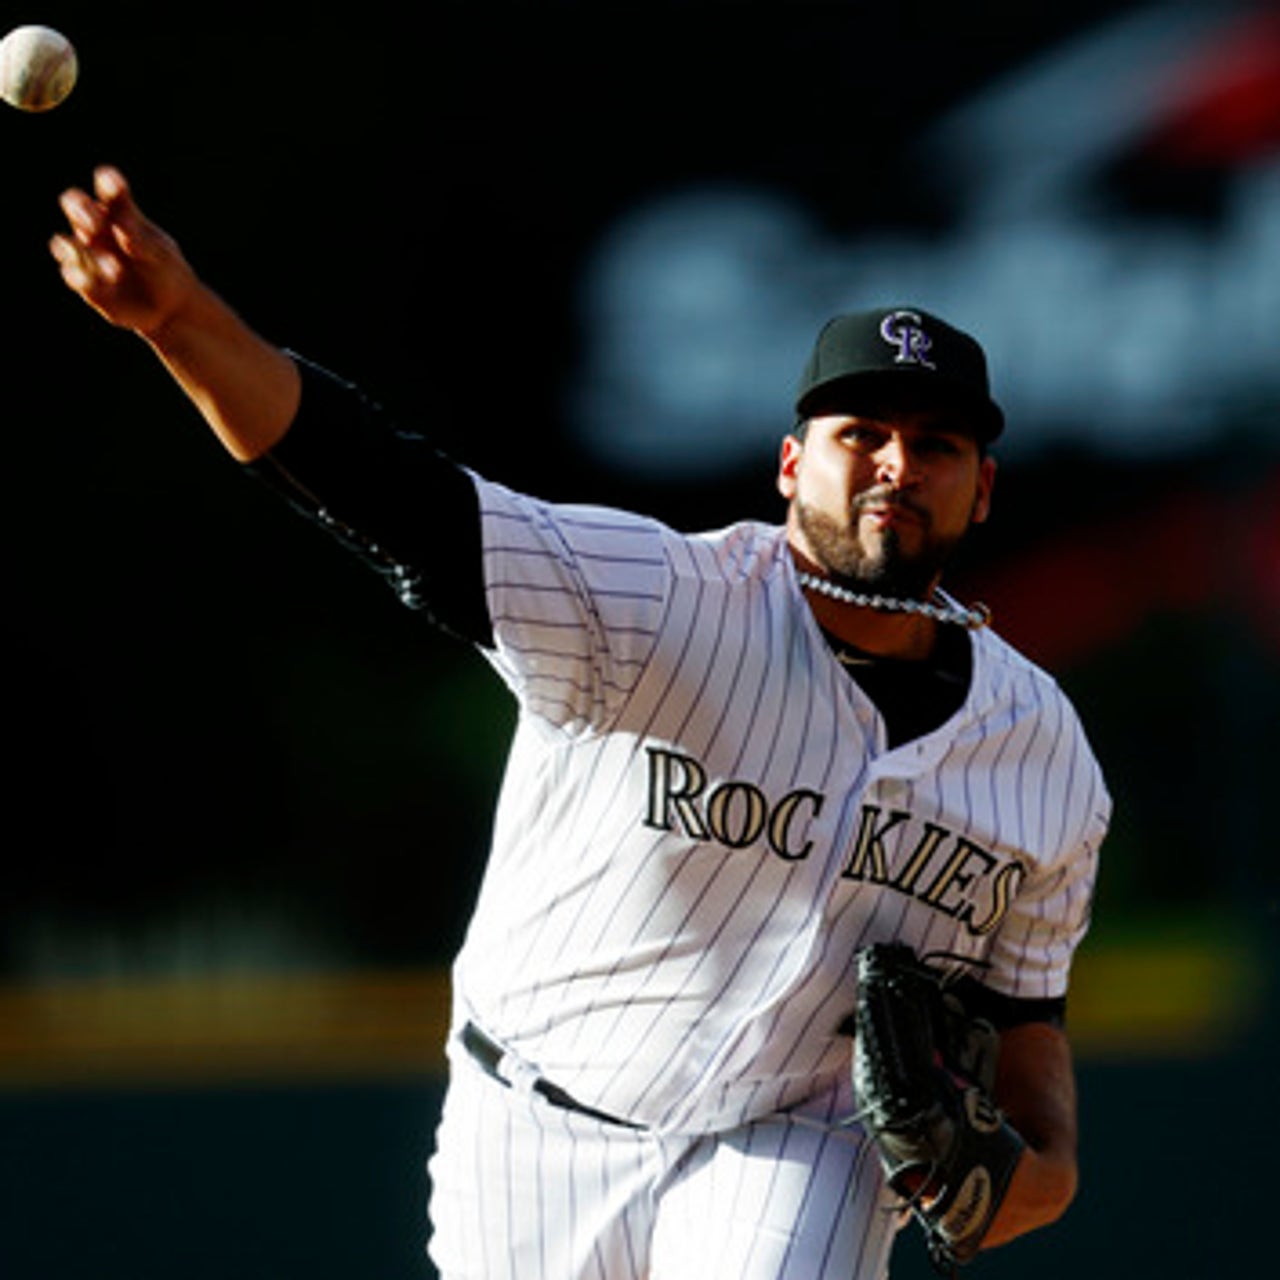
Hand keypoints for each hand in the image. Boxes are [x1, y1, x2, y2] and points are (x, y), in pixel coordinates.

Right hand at [50, 166, 197, 338]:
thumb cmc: (165, 272)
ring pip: (66, 243)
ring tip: (116, 270)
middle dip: (80, 210)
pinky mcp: (83, 281)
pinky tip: (99, 283)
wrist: (168, 309)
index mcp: (119, 213)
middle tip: (95, 224)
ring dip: (86, 253)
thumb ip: (138, 237)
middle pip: (74, 205)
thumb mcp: (158, 254)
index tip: (115, 183)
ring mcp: (86, 253)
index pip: (109, 191)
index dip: (109, 184)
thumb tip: (121, 223)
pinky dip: (82, 278)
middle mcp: (96, 228)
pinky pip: (71, 274)